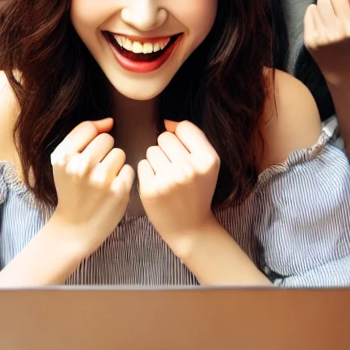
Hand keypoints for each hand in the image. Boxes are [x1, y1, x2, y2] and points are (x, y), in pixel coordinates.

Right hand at [50, 118, 132, 252]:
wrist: (75, 227)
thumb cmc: (71, 190)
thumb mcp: (63, 161)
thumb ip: (82, 136)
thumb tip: (109, 121)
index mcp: (64, 157)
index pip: (89, 129)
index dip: (92, 140)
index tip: (89, 154)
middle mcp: (82, 166)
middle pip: (107, 139)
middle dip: (104, 152)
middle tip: (96, 171)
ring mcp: (101, 179)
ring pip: (120, 153)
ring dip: (115, 164)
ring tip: (104, 180)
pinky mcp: (119, 191)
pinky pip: (129, 169)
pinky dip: (123, 178)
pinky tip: (112, 189)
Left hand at [137, 120, 220, 250]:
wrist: (189, 227)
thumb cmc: (197, 191)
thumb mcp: (207, 164)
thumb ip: (192, 138)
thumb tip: (167, 122)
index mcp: (208, 160)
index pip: (184, 127)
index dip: (181, 139)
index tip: (185, 155)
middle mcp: (189, 168)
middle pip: (165, 137)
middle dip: (167, 150)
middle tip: (175, 170)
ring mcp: (169, 180)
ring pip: (151, 150)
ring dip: (156, 161)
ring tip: (167, 178)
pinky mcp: (150, 189)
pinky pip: (142, 164)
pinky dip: (147, 173)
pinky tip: (158, 186)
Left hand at [304, 0, 349, 74]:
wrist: (343, 69)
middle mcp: (346, 29)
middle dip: (336, 1)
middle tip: (339, 14)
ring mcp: (327, 35)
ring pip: (321, 0)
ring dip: (325, 7)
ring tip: (330, 20)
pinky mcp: (312, 39)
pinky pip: (310, 10)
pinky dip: (315, 15)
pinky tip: (322, 27)